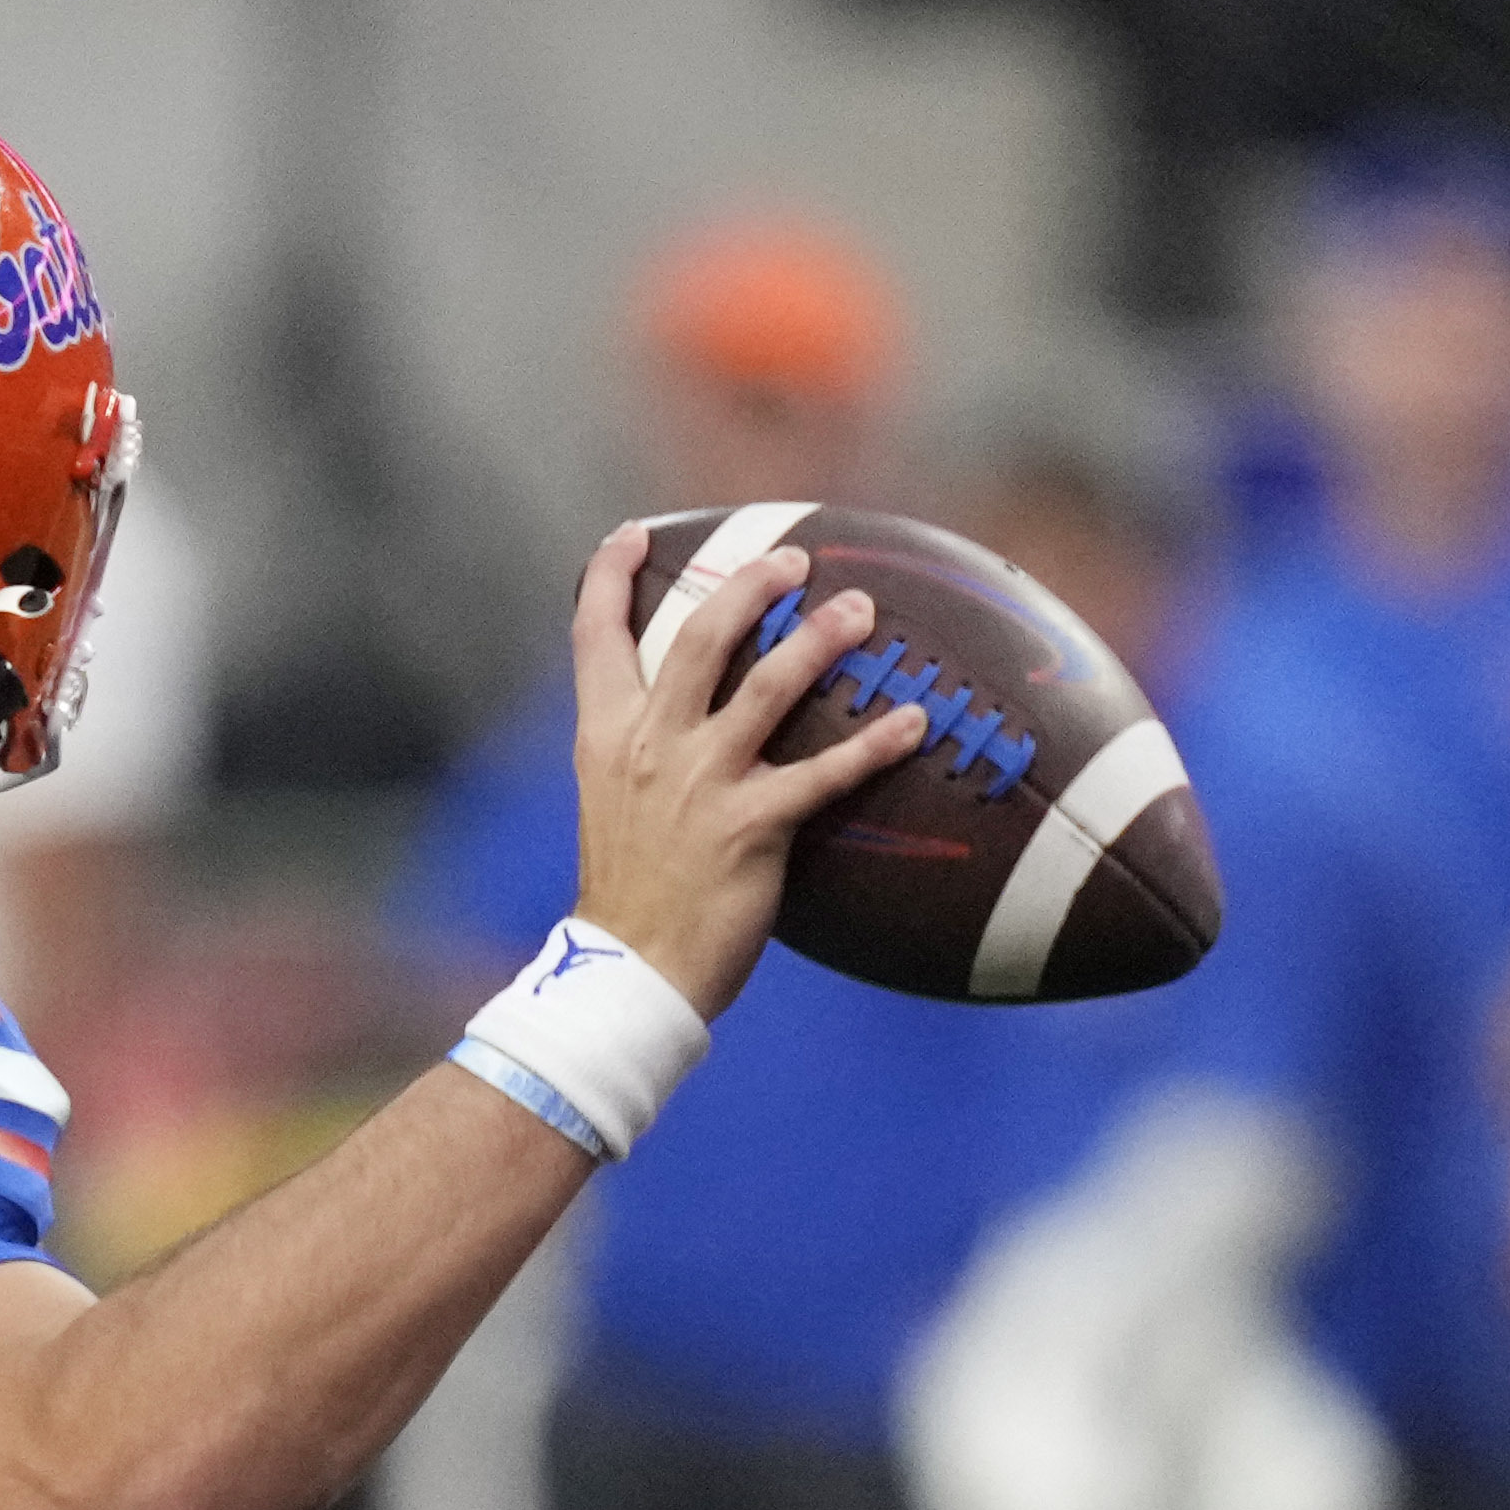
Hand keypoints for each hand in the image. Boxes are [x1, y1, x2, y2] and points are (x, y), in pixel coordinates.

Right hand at [564, 526, 921, 1014]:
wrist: (629, 976)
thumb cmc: (628, 896)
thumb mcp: (612, 806)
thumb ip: (643, 752)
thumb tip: (686, 715)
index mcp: (606, 739)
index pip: (595, 639)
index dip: (610, 577)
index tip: (632, 534)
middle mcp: (652, 748)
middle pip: (699, 636)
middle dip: (748, 586)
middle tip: (794, 561)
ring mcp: (702, 784)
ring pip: (768, 686)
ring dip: (820, 640)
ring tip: (862, 612)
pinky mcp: (752, 828)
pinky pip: (825, 774)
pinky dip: (874, 745)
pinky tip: (914, 720)